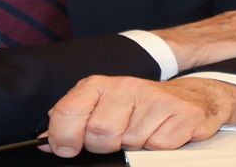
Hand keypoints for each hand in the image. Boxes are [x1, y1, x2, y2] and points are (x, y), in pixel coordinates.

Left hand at [42, 76, 235, 156]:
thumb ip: (73, 120)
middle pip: (99, 133)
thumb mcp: (101, 105)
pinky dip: (156, 149)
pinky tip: (159, 133)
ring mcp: (153, 99)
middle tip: (115, 139)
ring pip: (129, 143)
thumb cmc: (138, 105)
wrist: (189, 97)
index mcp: (98, 85)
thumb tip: (46, 141)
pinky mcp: (180, 114)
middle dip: (104, 146)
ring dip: (132, 147)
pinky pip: (157, 148)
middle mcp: (124, 87)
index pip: (68, 111)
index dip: (63, 136)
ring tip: (140, 132)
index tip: (65, 148)